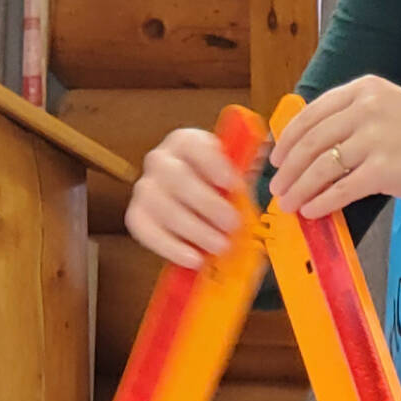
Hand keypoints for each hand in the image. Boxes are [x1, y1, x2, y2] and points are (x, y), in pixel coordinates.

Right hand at [125, 126, 250, 267]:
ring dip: (193, 229)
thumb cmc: (218, 185)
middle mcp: (160, 160)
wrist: (198, 202)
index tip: (232, 184)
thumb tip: (264, 168)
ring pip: (160, 206)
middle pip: (175, 177)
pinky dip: (170, 247)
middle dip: (206, 203)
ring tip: (219, 246)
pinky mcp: (137, 215)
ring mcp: (145, 187)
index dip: (212, 163)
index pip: (193, 144)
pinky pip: (145, 231)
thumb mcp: (234, 172)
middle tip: (232, 224)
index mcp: (185, 142)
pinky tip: (193, 259)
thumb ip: (244, 172)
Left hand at [269, 76, 400, 220]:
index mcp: (366, 89)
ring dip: (299, 188)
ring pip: (320, 167)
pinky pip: (340, 189)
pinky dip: (321, 202)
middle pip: (311, 141)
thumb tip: (315, 150)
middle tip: (277, 187)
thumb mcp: (394, 110)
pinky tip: (312, 210)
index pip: (312, 113)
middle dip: (288, 168)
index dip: (288, 139)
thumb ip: (357, 121)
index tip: (277, 157)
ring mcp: (376, 139)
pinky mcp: (385, 170)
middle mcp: (367, 109)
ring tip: (289, 203)